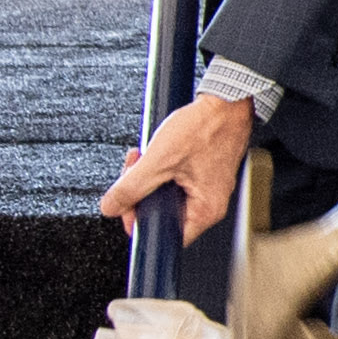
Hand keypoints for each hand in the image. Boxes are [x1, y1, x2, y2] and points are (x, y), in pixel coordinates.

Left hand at [100, 84, 256, 226]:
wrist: (226, 102)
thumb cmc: (206, 128)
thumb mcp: (159, 160)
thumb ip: (131, 187)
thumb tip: (111, 206)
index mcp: (204, 211)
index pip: (165, 236)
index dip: (140, 222)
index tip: (126, 206)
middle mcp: (208, 204)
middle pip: (162, 213)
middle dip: (139, 193)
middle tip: (132, 173)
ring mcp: (207, 188)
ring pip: (165, 195)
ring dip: (147, 177)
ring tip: (144, 156)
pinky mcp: (203, 173)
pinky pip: (174, 180)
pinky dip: (160, 168)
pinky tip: (156, 153)